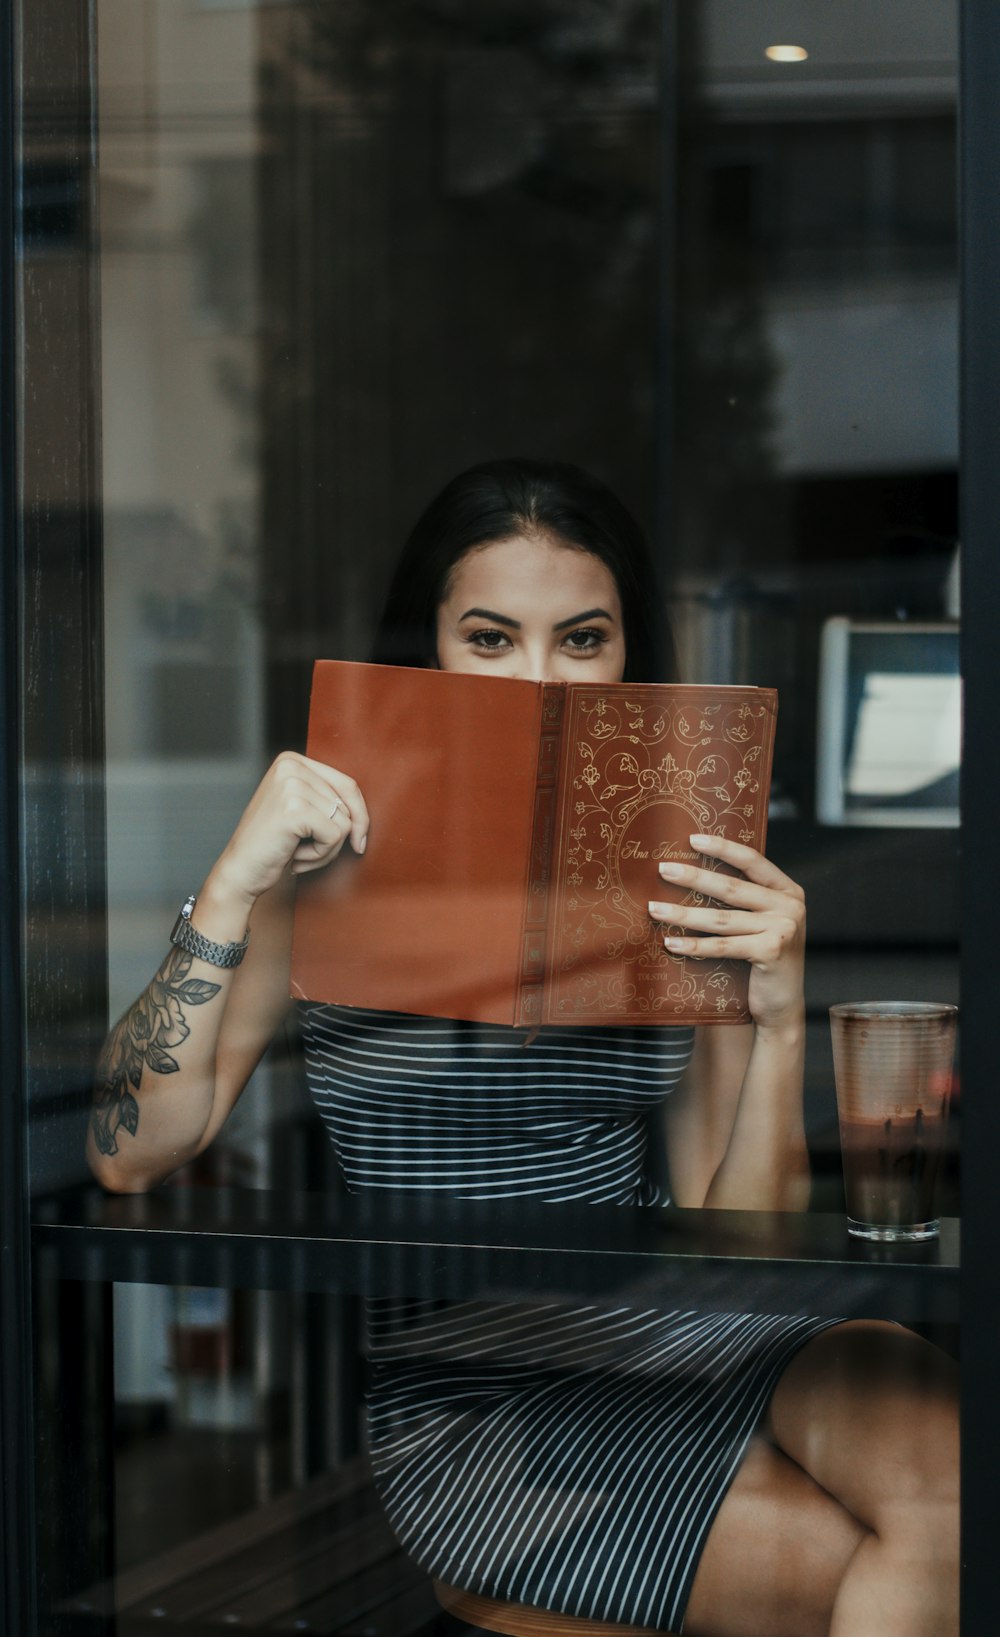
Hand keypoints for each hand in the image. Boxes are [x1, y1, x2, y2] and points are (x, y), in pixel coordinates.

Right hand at [208, 751, 369, 908]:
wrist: (240, 872)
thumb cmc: (271, 845)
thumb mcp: (300, 810)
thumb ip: (327, 799)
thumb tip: (364, 813)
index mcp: (291, 761)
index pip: (347, 785)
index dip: (359, 816)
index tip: (358, 841)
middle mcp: (290, 766)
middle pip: (347, 804)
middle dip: (336, 837)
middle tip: (307, 851)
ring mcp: (291, 785)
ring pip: (344, 822)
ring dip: (327, 849)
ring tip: (299, 853)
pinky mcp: (294, 809)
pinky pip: (335, 836)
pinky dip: (321, 855)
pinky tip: (296, 857)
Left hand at [647, 833, 805, 1031]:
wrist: (781, 1007)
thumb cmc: (763, 961)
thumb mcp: (763, 923)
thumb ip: (746, 900)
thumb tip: (696, 873)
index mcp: (789, 891)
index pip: (753, 861)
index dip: (722, 848)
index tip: (692, 839)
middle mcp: (790, 906)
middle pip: (732, 888)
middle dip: (694, 877)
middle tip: (663, 869)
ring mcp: (783, 928)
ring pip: (722, 918)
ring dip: (683, 913)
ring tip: (654, 908)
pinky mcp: (771, 951)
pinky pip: (723, 945)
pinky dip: (694, 944)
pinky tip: (670, 941)